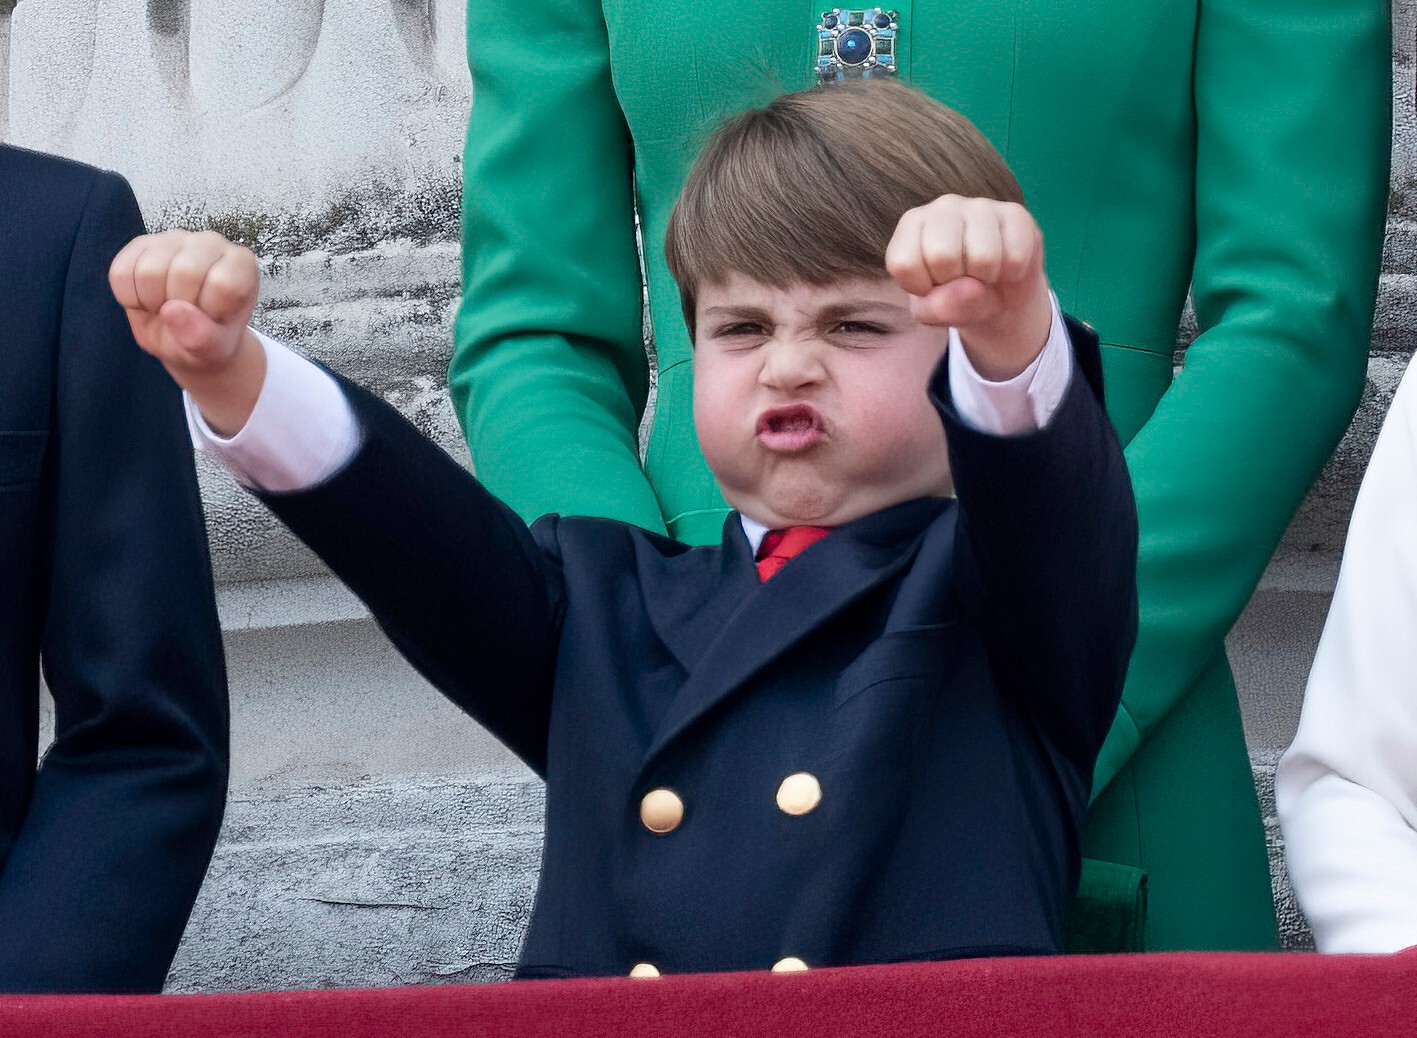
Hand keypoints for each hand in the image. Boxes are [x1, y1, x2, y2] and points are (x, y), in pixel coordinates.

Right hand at [109, 230, 265, 435]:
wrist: (182, 338)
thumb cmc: (206, 338)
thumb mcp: (213, 349)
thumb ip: (201, 336)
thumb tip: (171, 310)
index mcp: (241, 263)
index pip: (223, 283)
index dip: (210, 310)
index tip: (213, 318)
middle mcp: (211, 242)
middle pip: (184, 271)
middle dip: (179, 307)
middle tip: (186, 315)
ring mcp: (174, 238)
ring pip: (148, 270)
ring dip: (152, 302)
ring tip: (167, 308)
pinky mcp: (141, 243)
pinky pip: (121, 272)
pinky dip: (129, 297)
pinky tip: (148, 299)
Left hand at [885, 195, 1051, 381]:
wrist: (1000, 297)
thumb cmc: (955, 298)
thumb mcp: (935, 312)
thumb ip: (937, 308)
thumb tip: (970, 287)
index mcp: (912, 225)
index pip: (904, 263)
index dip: (921, 288)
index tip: (932, 285)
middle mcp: (943, 207)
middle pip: (942, 256)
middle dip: (954, 282)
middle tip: (961, 279)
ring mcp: (981, 205)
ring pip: (984, 257)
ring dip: (987, 279)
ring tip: (984, 273)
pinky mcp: (1016, 212)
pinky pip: (1016, 257)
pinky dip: (1012, 274)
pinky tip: (1005, 266)